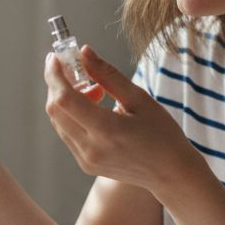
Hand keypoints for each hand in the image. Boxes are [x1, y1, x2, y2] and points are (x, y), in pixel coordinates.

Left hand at [43, 46, 201, 197]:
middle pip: (55, 110)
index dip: (55, 75)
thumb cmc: (161, 133)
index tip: (55, 56)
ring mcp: (85, 160)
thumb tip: (84, 52)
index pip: (65, 99)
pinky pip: (67, 133)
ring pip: (59, 122)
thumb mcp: (139, 98)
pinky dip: (72, 115)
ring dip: (66, 99)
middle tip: (76, 69)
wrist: (170, 173)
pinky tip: (94, 108)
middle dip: (57, 84)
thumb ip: (108, 75)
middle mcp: (91, 149)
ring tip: (95, 90)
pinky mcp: (85, 164)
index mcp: (107, 130)